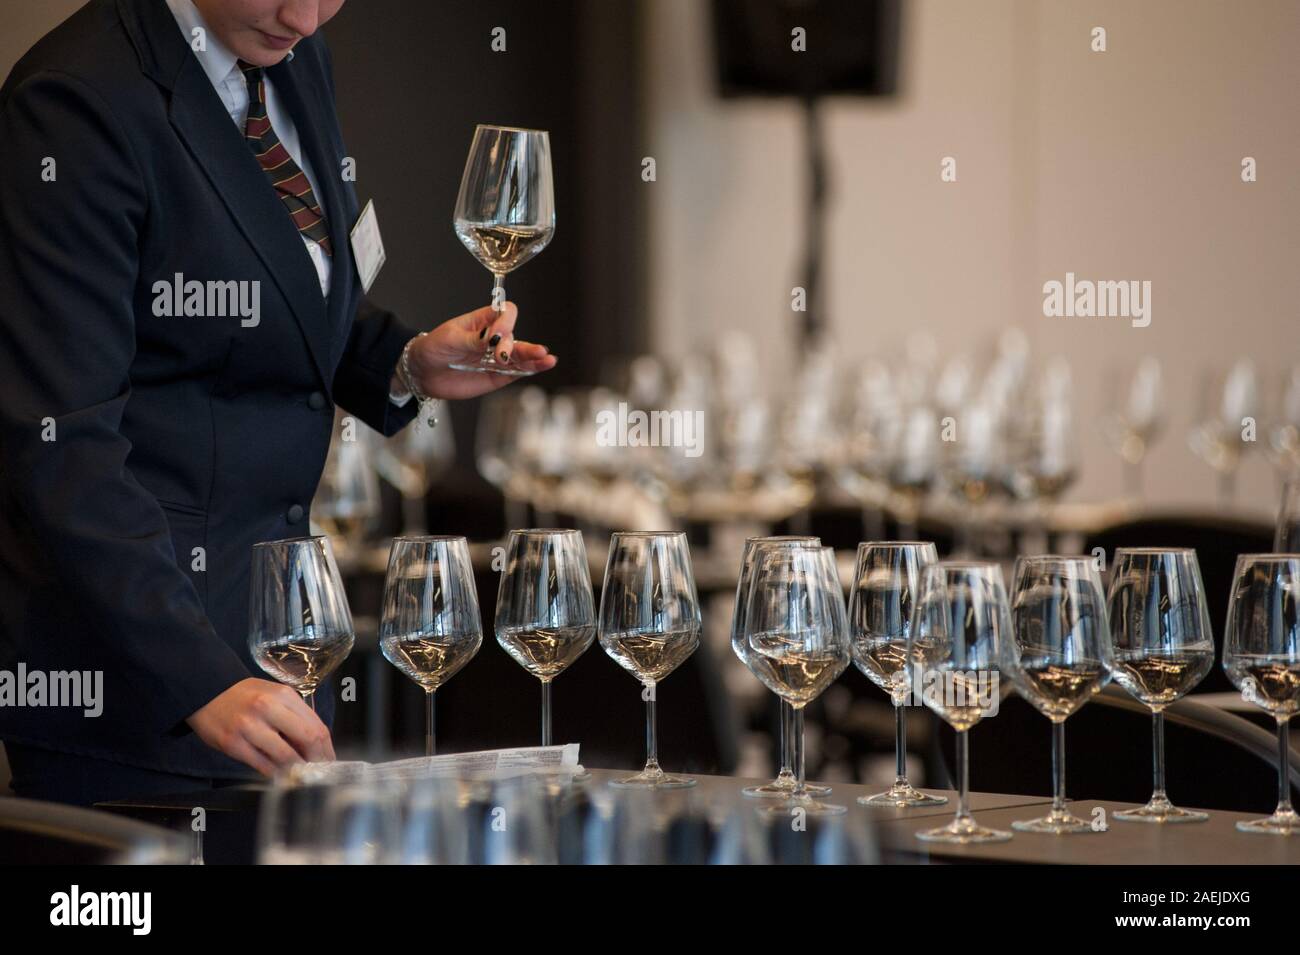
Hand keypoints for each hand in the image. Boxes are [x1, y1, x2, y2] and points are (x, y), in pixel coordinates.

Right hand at [187, 678, 334, 775]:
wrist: (206, 692)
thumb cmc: (246, 696)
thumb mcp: (274, 695)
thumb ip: (294, 715)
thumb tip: (315, 745)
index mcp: (284, 695)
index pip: (316, 726)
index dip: (326, 748)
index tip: (329, 760)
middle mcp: (268, 709)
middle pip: (307, 739)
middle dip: (317, 759)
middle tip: (319, 771)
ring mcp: (249, 727)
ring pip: (285, 756)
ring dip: (297, 769)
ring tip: (301, 776)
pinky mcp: (233, 744)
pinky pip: (262, 765)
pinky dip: (275, 773)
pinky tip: (281, 775)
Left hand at [406, 302, 556, 399]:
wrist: (422, 372)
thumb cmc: (434, 348)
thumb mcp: (449, 339)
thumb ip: (472, 340)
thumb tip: (492, 339)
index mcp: (483, 321)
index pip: (504, 313)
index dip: (505, 321)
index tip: (494, 334)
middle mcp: (494, 338)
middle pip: (515, 336)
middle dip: (513, 345)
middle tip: (502, 355)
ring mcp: (497, 358)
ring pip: (521, 356)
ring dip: (533, 356)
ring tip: (546, 358)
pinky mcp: (497, 377)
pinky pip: (517, 372)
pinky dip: (531, 369)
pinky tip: (544, 365)